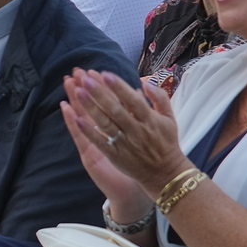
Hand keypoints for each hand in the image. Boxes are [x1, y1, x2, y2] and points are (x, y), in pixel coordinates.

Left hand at [60, 68, 187, 203]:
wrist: (165, 173)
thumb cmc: (166, 142)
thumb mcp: (170, 119)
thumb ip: (160, 99)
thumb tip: (145, 83)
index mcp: (150, 120)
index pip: (132, 100)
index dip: (119, 87)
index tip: (105, 73)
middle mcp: (136, 130)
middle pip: (115, 109)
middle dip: (99, 93)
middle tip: (84, 78)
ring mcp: (125, 143)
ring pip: (105, 123)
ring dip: (90, 108)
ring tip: (77, 92)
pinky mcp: (115, 155)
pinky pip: (100, 142)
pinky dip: (89, 131)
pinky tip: (76, 119)